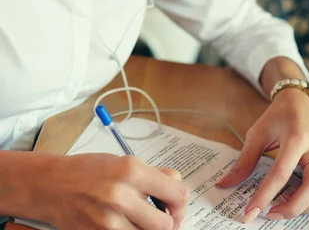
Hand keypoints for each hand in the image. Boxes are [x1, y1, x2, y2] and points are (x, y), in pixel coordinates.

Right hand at [39, 153, 188, 229]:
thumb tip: (176, 184)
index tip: (176, 203)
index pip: (176, 193)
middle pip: (166, 225)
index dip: (181, 202)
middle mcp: (122, 196)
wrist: (51, 186)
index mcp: (131, 171)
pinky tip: (126, 224)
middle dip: (169, 222)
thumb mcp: (122, 161)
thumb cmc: (87, 170)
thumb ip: (152, 174)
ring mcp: (109, 222)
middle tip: (164, 217)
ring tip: (142, 219)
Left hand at [216, 88, 308, 222]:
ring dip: (306, 207)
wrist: (300, 101)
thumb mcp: (258, 132)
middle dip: (292, 207)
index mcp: (295, 137)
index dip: (265, 195)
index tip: (250, 212)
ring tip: (283, 206)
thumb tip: (226, 184)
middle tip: (270, 214)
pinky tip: (295, 199)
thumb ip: (244, 160)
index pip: (281, 172)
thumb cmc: (278, 116)